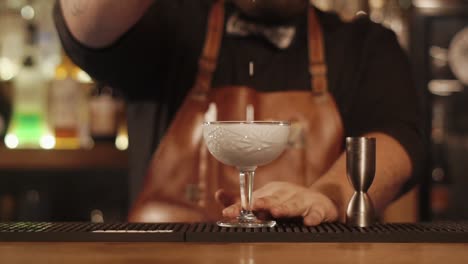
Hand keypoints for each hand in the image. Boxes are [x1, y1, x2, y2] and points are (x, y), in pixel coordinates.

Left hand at [216, 182, 338, 225]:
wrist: (321, 200)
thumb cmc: (288, 200)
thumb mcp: (266, 199)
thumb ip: (242, 201)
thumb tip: (219, 195)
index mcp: (271, 192)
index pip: (253, 199)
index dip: (240, 206)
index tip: (229, 212)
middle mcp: (286, 193)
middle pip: (274, 198)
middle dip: (264, 202)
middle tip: (254, 206)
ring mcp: (303, 199)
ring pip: (294, 204)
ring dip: (286, 207)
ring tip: (277, 212)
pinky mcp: (320, 208)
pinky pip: (317, 212)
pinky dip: (313, 216)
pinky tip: (309, 221)